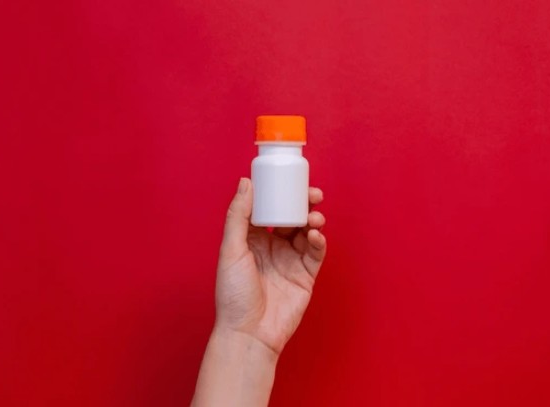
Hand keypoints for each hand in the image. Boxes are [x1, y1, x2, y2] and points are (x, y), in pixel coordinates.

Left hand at [215, 177, 326, 355]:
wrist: (249, 333)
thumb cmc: (233, 295)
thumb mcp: (231, 249)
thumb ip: (238, 215)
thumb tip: (246, 182)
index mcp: (252, 238)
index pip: (269, 207)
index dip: (281, 192)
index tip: (290, 179)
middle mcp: (272, 246)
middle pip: (292, 216)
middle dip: (304, 202)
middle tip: (313, 194)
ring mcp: (290, 260)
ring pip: (306, 231)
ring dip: (313, 219)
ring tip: (314, 217)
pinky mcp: (305, 275)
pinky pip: (316, 252)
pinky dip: (318, 241)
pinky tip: (314, 235)